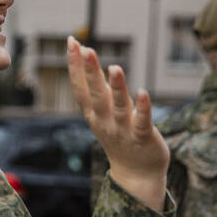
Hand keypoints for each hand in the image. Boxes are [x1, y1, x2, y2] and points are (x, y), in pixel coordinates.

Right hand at [66, 37, 168, 209]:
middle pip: (95, 95)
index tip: (72, 42)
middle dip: (90, 72)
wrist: (136, 174)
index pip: (80, 87)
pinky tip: (143, 92)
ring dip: (116, 87)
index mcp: (93, 114)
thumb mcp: (102, 113)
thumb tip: (86, 55)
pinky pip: (142, 122)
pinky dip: (142, 108)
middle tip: (86, 48)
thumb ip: (96, 88)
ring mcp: (123, 130)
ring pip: (118, 106)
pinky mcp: (143, 138)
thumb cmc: (119, 137)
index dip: (75, 65)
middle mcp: (104, 121)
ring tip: (114, 67)